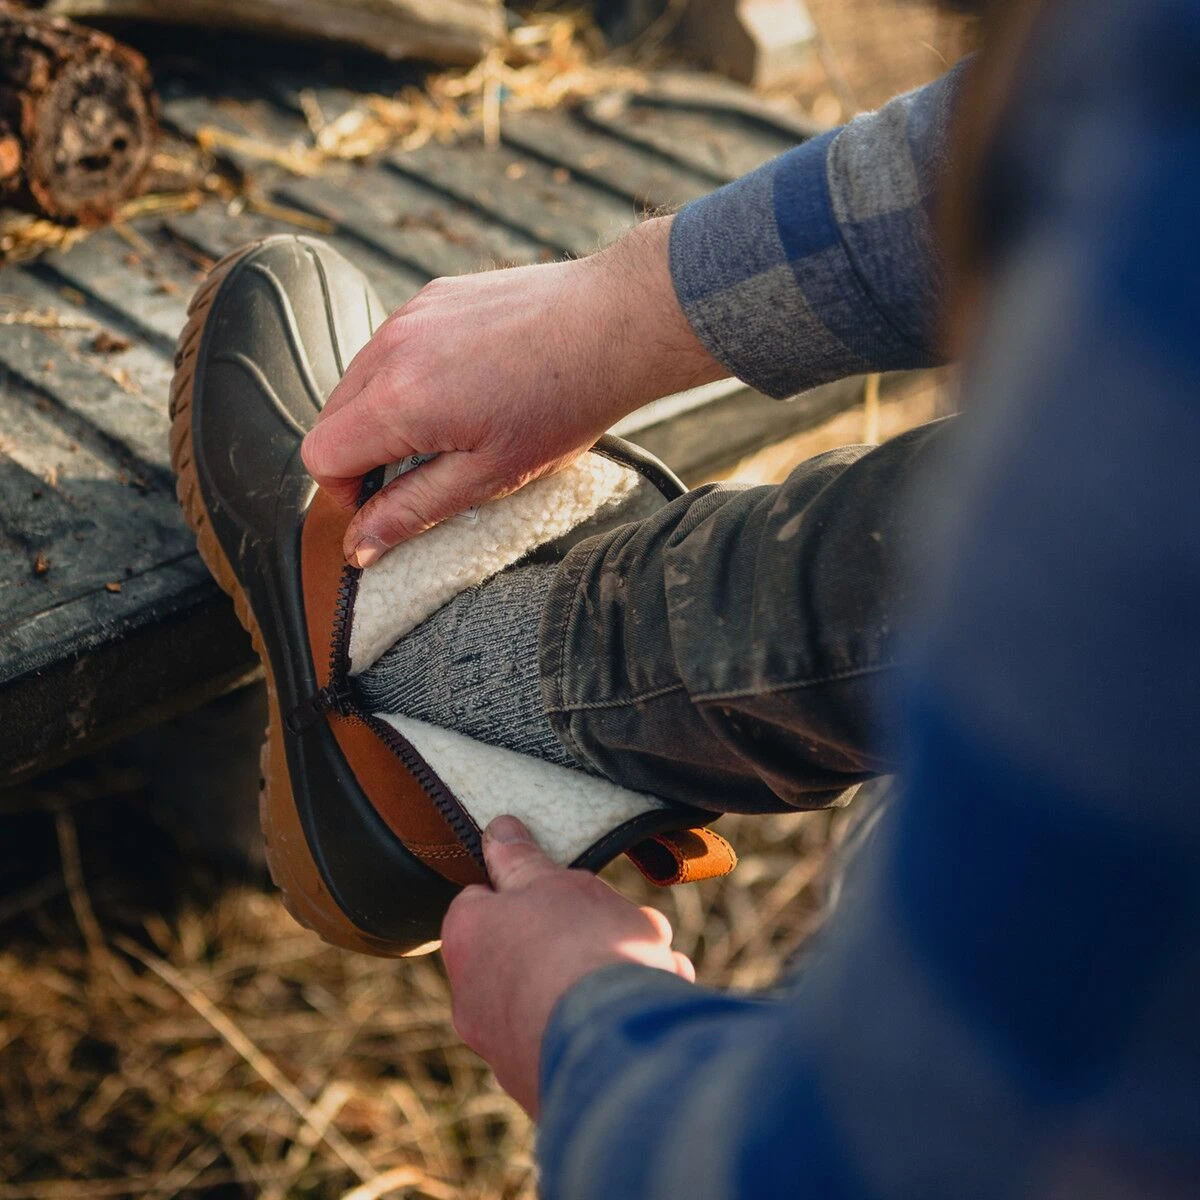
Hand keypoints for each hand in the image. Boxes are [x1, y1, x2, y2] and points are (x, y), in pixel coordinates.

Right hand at [301, 216, 725, 566]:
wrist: (610, 325)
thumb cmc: (560, 406)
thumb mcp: (488, 478)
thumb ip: (412, 511)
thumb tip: (359, 547)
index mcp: (397, 402)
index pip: (321, 457)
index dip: (346, 493)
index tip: (387, 502)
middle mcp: (389, 350)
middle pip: (332, 417)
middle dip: (362, 454)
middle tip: (423, 472)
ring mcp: (409, 315)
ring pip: (359, 379)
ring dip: (384, 414)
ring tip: (451, 427)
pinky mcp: (432, 296)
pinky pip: (393, 345)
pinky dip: (409, 374)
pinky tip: (466, 385)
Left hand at [441, 815, 694, 1115]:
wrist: (613, 1046)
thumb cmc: (579, 946)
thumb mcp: (554, 883)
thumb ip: (522, 859)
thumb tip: (498, 829)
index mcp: (466, 937)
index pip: (483, 898)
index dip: (525, 889)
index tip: (558, 889)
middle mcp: (470, 999)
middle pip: (528, 949)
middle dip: (575, 936)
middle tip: (617, 925)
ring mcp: (503, 1048)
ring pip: (559, 995)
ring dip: (601, 978)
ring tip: (651, 966)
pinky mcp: (540, 1085)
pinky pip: (578, 1038)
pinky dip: (610, 1020)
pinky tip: (649, 1007)